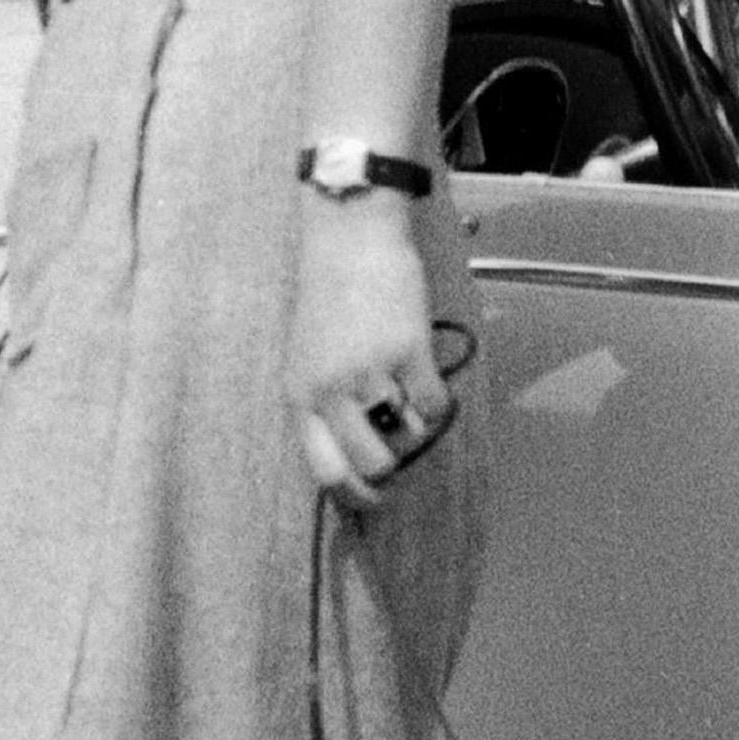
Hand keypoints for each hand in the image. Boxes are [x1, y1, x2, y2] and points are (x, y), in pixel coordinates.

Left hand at [288, 192, 472, 508]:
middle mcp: (330, 390)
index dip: (354, 497)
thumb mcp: (308, 356)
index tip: (374, 500)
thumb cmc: (329, 296)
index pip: (324, 472)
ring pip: (406, 440)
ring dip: (416, 432)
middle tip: (403, 453)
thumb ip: (324, 402)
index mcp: (299, 395)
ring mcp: (369, 373)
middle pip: (370, 466)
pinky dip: (439, 404)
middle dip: (393, 470)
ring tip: (412, 402)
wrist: (349, 239)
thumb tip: (355, 454)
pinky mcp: (407, 352)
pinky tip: (429, 380)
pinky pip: (434, 407)